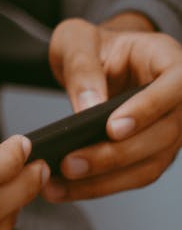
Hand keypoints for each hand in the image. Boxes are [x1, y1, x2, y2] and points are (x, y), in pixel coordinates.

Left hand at [45, 14, 181, 200]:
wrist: (99, 59)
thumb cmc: (93, 45)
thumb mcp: (78, 41)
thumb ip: (82, 68)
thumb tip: (88, 108)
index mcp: (167, 59)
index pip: (175, 86)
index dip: (148, 109)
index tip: (112, 128)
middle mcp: (178, 97)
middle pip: (163, 134)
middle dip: (115, 154)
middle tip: (70, 163)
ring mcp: (170, 129)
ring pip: (151, 163)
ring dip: (105, 180)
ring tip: (60, 183)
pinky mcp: (153, 152)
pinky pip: (133, 175)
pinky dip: (100, 185)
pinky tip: (65, 188)